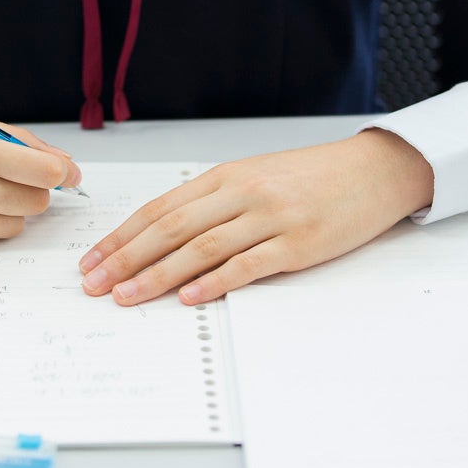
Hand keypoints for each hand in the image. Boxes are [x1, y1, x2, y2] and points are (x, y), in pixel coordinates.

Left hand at [78, 129, 433, 304]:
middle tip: (95, 284)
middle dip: (126, 258)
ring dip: (158, 275)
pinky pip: (248, 264)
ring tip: (128, 296)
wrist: (375, 170)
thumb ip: (214, 203)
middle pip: (170, 228)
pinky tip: (189, 297)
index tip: (92, 260)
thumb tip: (163, 237)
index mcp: (225, 177)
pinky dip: (215, 282)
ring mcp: (270, 217)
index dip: (121, 237)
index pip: (159, 208)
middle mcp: (241, 193)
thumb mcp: (255, 177)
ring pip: (200, 247)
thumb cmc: (312, 177)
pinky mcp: (298, 243)